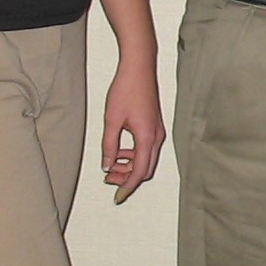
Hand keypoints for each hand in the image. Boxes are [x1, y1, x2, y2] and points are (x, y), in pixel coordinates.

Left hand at [100, 61, 166, 201]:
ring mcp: (158, 131)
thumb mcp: (111, 120)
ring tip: (111, 163)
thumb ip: (109, 146)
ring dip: (130, 166)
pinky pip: (147, 149)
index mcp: (147, 138)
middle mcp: (156, 137)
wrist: (139, 68)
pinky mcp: (155, 126)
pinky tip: (120, 149)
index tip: (117, 197)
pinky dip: (134, 155)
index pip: (139, 173)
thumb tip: (107, 166)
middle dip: (127, 178)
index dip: (127, 187)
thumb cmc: (126, 89)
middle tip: (108, 179)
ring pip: (146, 160)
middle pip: (145, 169)